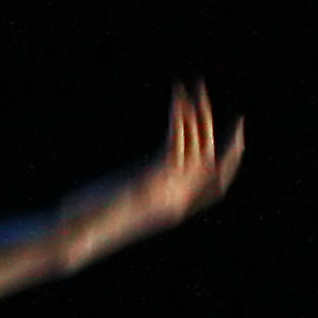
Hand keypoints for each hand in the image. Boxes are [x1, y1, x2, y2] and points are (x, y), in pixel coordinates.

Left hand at [58, 83, 245, 270]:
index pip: (216, 190)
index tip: (237, 142)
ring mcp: (169, 189)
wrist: (80, 230)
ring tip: (194, 87)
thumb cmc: (93, 219)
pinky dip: (180, 116)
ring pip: (197, 143)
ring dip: (197, 111)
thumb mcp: (126, 205)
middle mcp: (179, 200)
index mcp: (174, 210)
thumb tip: (145, 179)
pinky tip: (178, 98)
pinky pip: (177, 139)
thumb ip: (144, 191)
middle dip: (223, 135)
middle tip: (232, 114)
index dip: (231, 166)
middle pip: (214, 162)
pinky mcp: (155, 175)